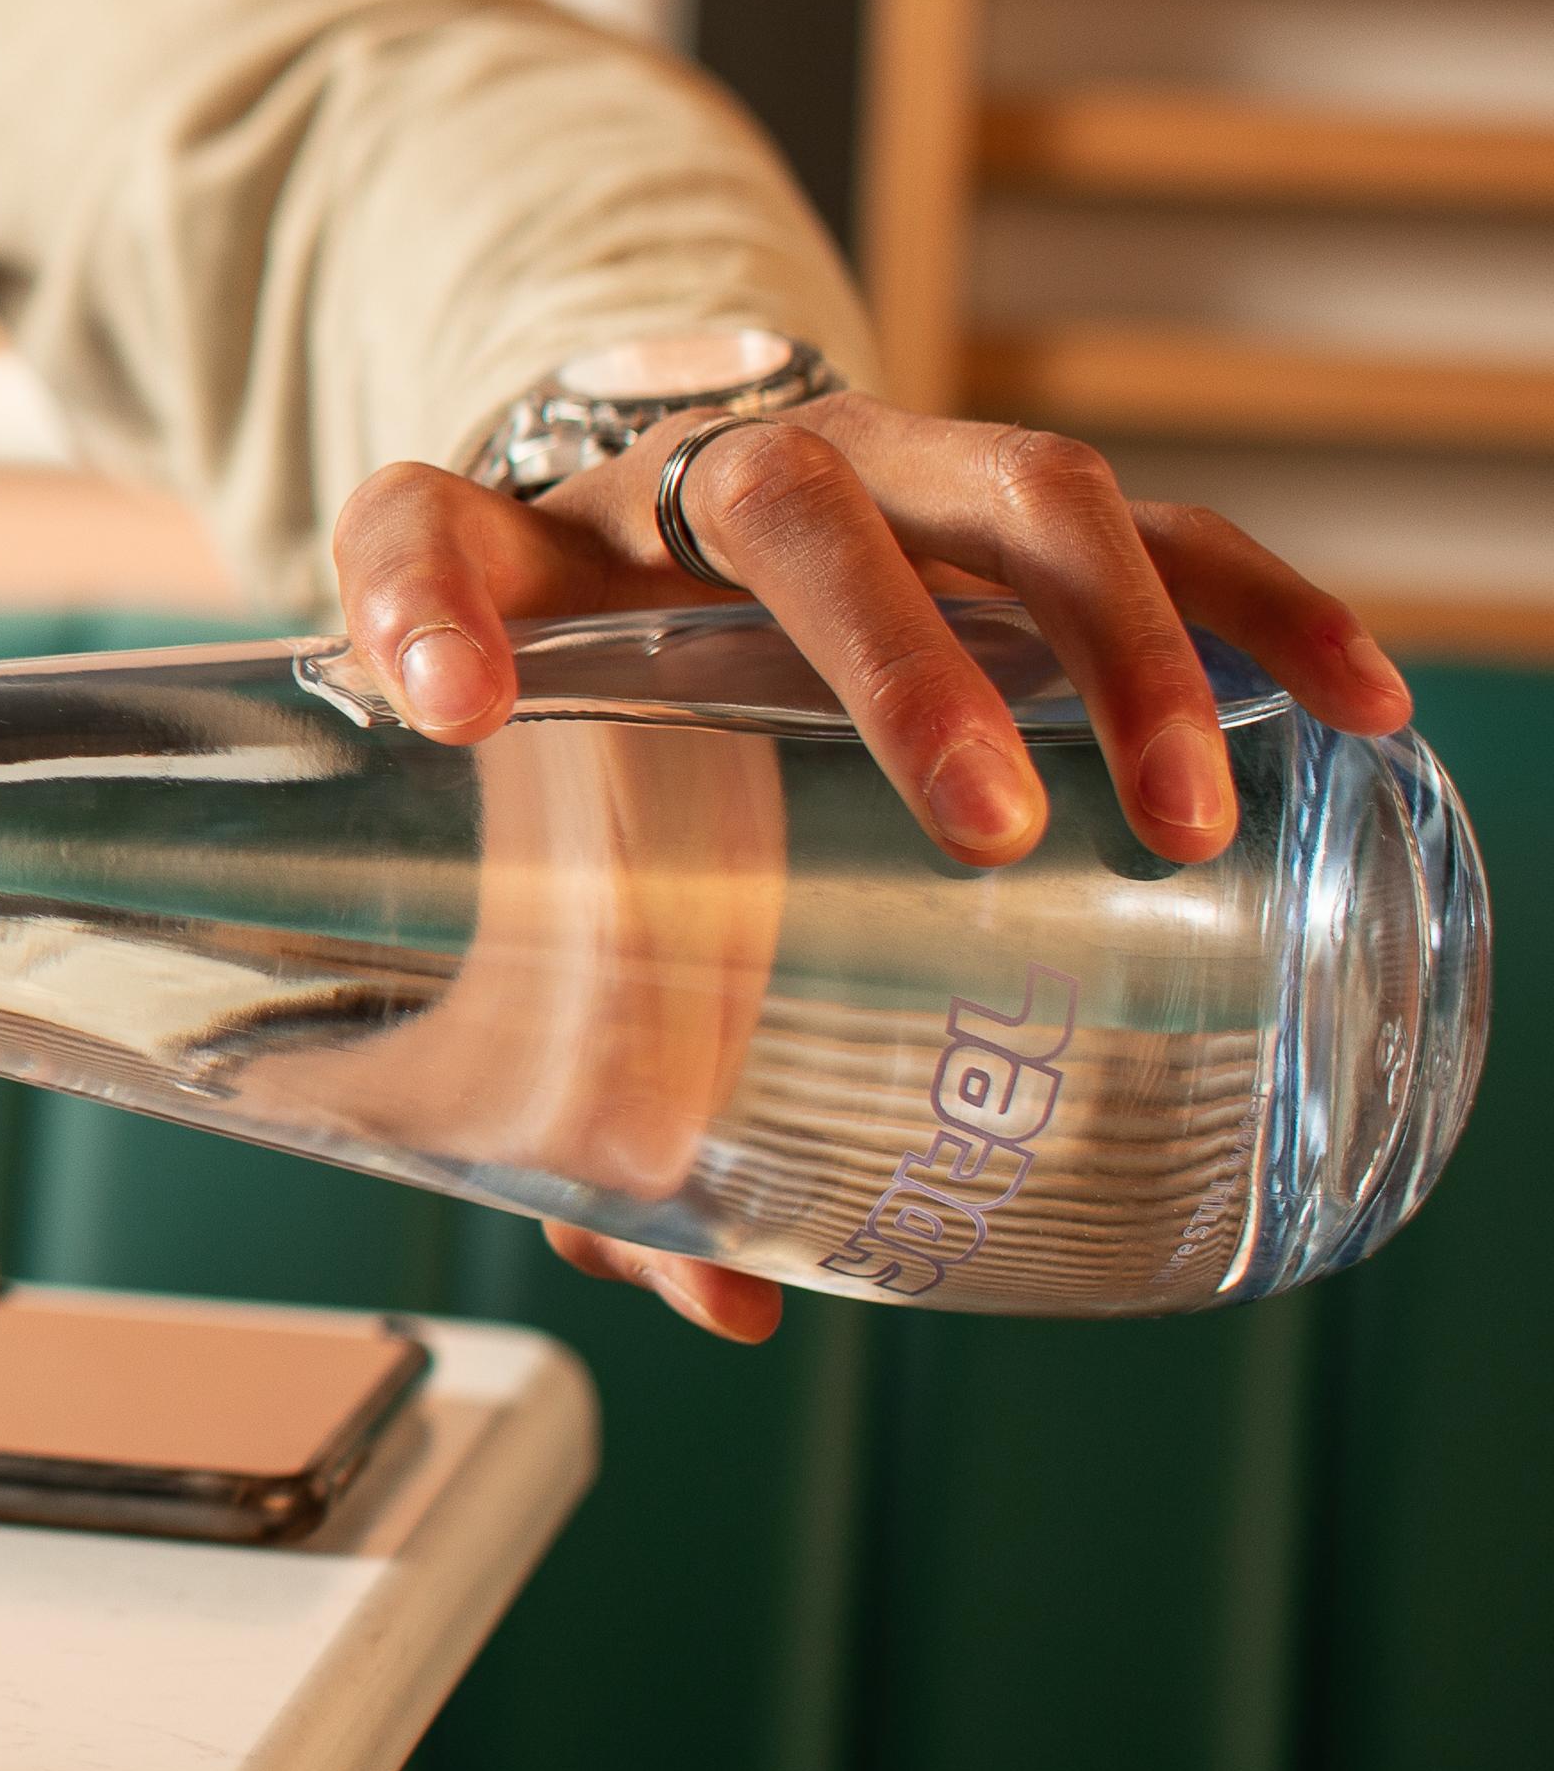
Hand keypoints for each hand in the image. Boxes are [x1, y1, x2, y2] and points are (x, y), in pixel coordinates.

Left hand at [326, 392, 1413, 1343]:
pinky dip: (1262, 608)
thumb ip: (578, 1089)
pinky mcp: (1001, 503)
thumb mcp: (541, 870)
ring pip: (1002, 490)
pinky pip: (1154, 529)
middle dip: (890, 650)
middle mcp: (692, 491)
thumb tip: (710, 1302)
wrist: (655, 547)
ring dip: (1111, 637)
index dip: (415, 604)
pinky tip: (1355, 702)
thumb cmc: (587, 734)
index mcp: (526, 563)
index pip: (421, 531)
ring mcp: (870, 468)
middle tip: (977, 821)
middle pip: (784, 499)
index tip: (446, 705)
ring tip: (1179, 808)